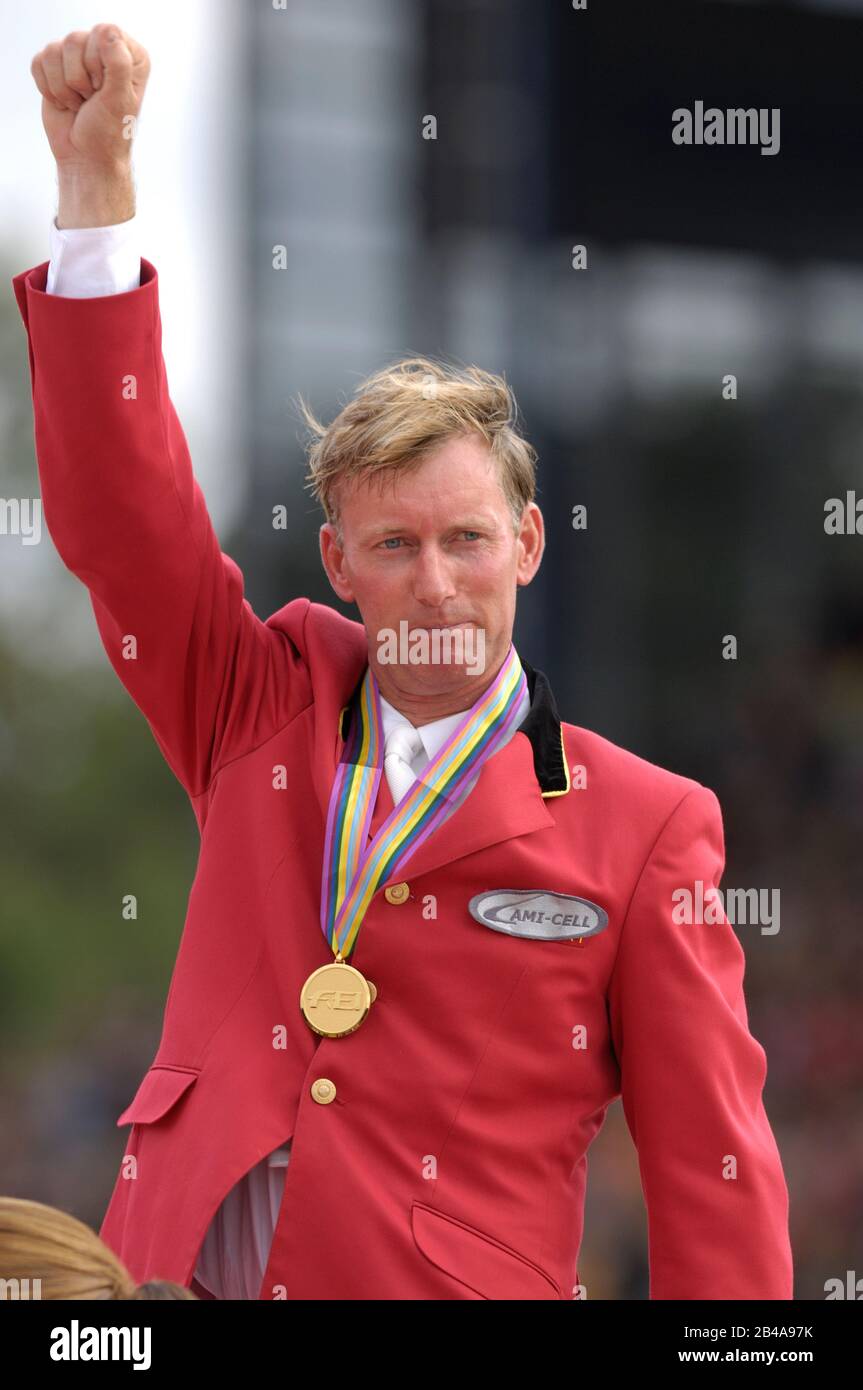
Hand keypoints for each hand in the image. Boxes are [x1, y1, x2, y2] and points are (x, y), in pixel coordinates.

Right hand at [31, 23, 149, 171]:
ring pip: (53, 50)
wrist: (86, 157)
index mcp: (129, 55)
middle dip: (79, 79)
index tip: (104, 90)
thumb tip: (108, 31)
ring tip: (79, 104)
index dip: (97, 63)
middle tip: (92, 100)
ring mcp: (77, 58)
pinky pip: (39, 62)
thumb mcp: (119, 99)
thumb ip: (118, 63)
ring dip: (64, 87)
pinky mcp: (54, 68)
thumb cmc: (108, 132)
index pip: (104, 33)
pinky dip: (48, 88)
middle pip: (75, 39)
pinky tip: (64, 103)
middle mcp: (103, 51)